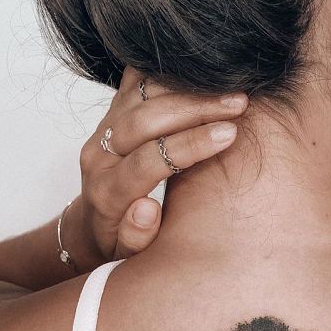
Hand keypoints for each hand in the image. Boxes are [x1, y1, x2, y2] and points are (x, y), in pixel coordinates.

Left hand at [68, 67, 248, 261]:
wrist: (92, 225)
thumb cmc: (120, 244)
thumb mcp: (127, 255)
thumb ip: (136, 236)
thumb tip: (147, 208)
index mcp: (106, 193)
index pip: (149, 160)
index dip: (190, 145)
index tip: (229, 136)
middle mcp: (99, 155)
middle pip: (145, 119)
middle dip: (195, 109)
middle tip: (239, 104)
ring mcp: (102, 130)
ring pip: (141, 94)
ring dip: (188, 88)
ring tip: (230, 89)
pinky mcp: (110, 114)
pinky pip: (137, 83)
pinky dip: (170, 74)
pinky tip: (203, 75)